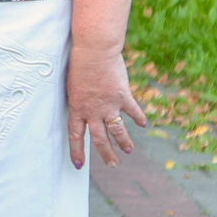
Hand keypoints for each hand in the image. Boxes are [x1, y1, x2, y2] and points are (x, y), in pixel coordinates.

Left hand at [66, 43, 145, 167]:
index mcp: (77, 108)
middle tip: (112, 164)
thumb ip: (80, 99)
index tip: (79, 165)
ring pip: (117, 130)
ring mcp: (109, 105)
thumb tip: (83, 106)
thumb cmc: (79, 64)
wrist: (94, 51)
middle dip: (106, 154)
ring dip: (123, 141)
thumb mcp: (73, 85)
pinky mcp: (122, 96)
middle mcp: (93, 111)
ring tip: (128, 150)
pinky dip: (139, 117)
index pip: (75, 136)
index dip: (77, 151)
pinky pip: (133, 111)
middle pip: (99, 139)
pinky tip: (143, 124)